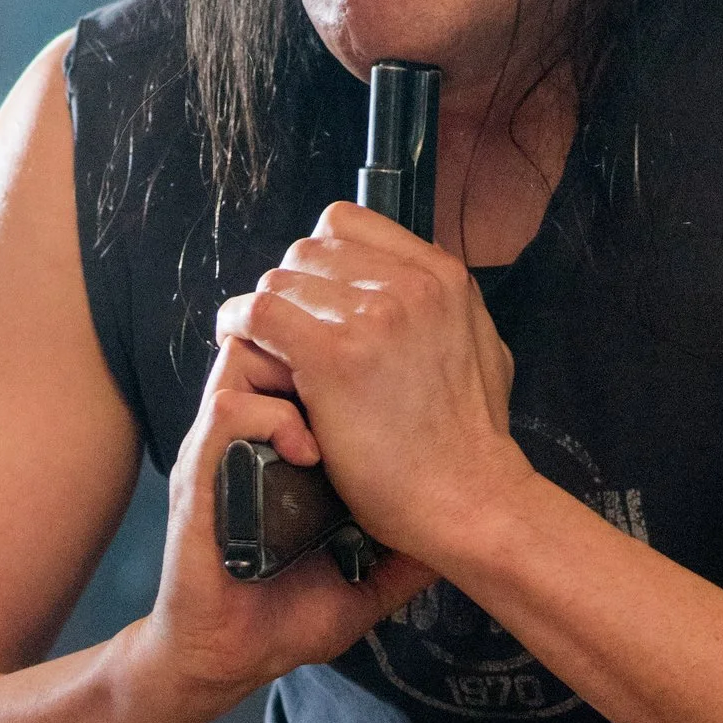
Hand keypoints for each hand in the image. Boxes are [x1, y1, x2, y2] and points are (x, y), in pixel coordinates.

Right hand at [143, 333, 433, 702]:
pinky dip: (274, 419)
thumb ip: (405, 552)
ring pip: (246, 356)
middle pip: (274, 337)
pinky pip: (230, 410)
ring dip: (294, 375)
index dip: (343, 350)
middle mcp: (246, 435)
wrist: (225, 660)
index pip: (304, 358)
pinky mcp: (198, 475)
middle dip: (318, 346)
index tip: (388, 381)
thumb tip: (464, 538)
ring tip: (332, 423)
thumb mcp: (366, 579)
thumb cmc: (286, 619)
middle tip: (360, 385)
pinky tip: (309, 455)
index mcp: (279, 445)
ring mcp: (219, 451)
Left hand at [213, 200, 531, 560]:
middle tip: (285, 332)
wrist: (470, 498)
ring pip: (278, 282)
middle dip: (290, 291)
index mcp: (442, 275)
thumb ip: (442, 305)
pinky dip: (238, 327)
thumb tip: (407, 282)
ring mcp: (372, 317)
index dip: (318, 260)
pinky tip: (239, 346)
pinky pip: (259, 315)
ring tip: (264, 349)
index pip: (346, 224)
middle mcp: (409, 284)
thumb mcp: (483, 346)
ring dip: (264, 315)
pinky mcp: (333, 358)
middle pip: (306, 252)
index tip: (312, 297)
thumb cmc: (471, 440)